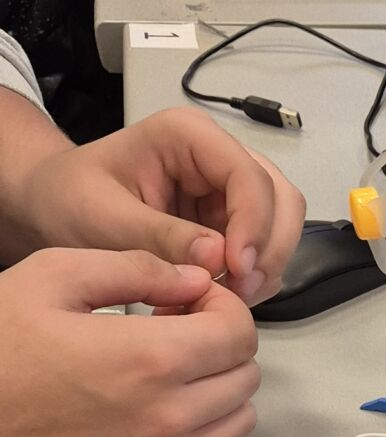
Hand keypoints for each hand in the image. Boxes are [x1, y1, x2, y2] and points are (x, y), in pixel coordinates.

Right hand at [0, 252, 259, 436]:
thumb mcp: (52, 277)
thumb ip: (136, 268)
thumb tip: (195, 278)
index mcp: (152, 359)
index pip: (241, 334)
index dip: (224, 308)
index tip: (189, 301)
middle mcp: (166, 417)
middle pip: (246, 377)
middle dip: (223, 344)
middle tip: (177, 328)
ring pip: (234, 419)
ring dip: (216, 386)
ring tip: (166, 366)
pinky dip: (188, 423)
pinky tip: (140, 400)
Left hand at [6, 110, 306, 305]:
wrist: (54, 208)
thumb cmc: (68, 198)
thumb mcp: (102, 217)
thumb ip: (159, 235)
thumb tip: (218, 256)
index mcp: (187, 137)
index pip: (247, 175)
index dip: (254, 224)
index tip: (237, 270)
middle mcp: (217, 158)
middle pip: (280, 199)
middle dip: (268, 249)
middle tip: (240, 292)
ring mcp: (227, 191)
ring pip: (280, 226)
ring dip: (264, 268)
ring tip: (224, 299)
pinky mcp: (228, 221)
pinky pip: (261, 250)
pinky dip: (250, 278)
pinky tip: (216, 296)